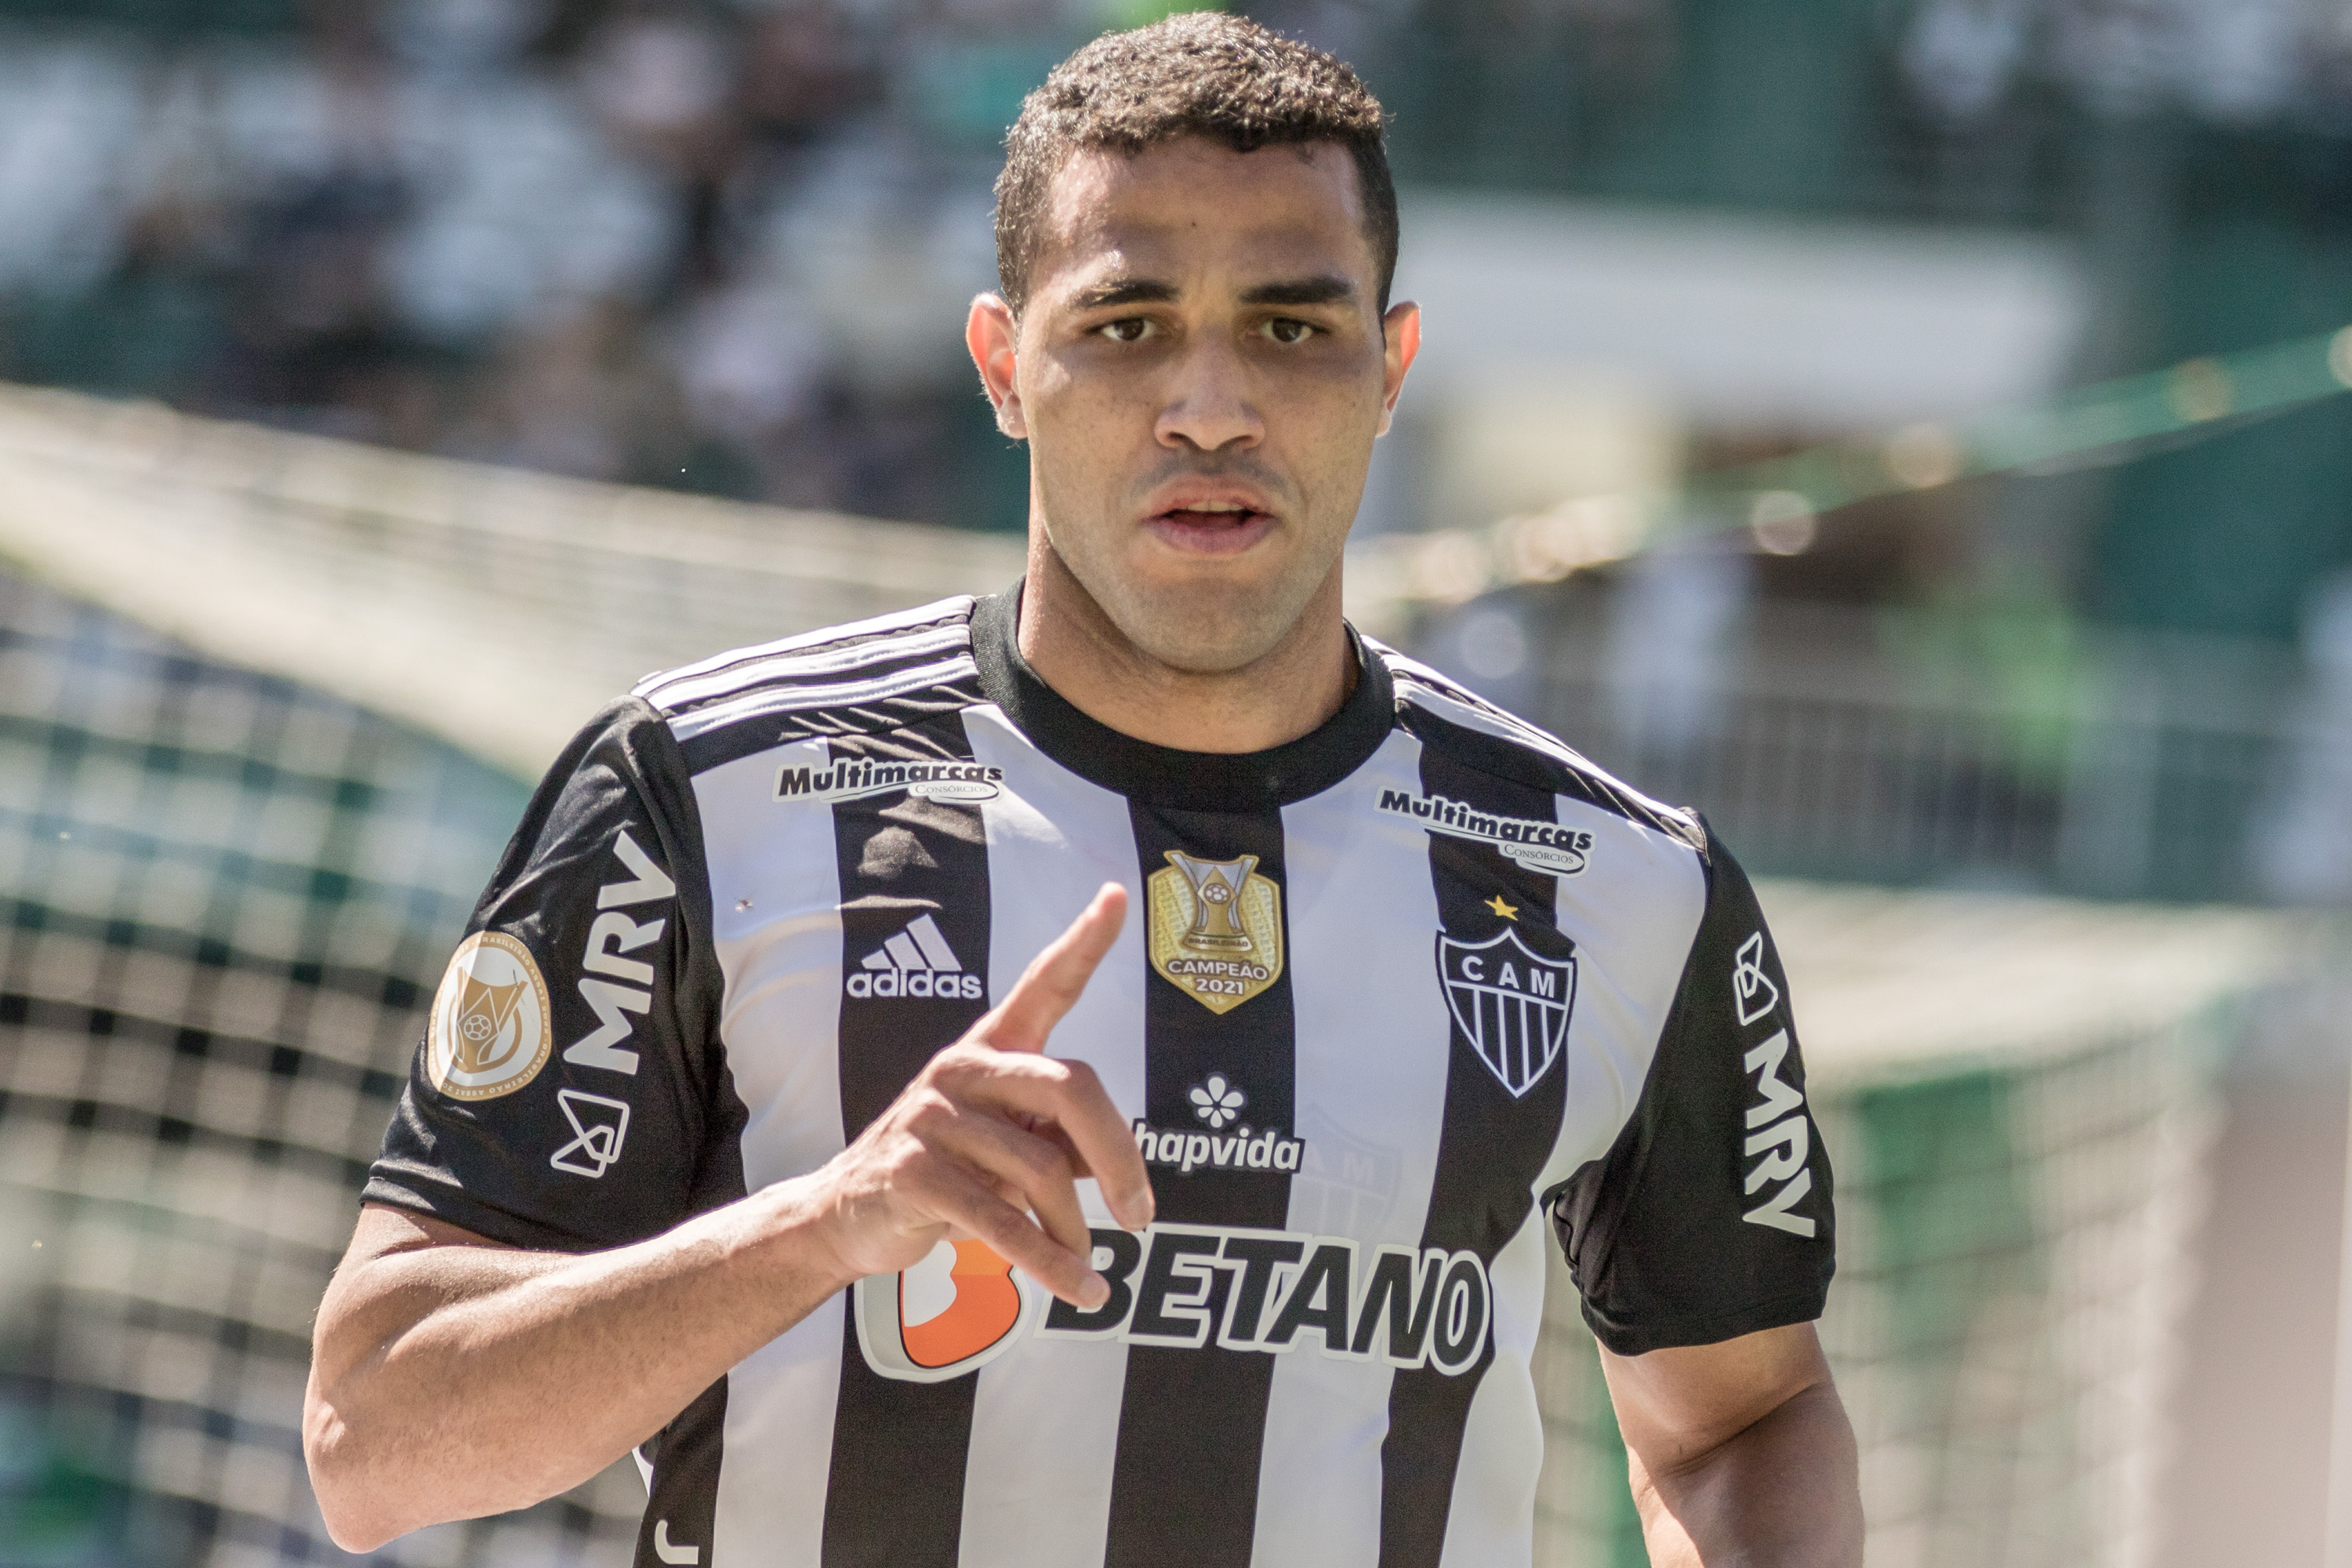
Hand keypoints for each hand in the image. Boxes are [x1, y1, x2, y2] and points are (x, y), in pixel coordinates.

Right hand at [812, 883, 1152, 1308]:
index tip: (1119, 895)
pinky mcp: (912, 1170)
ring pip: (1041, 1171)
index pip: (1045, 983)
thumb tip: (1120, 1171)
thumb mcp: (1007, 1149)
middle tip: (1141, 1215)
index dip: (1085, 941)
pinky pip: (1002, 1221)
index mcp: (993, 1050)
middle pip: (1072, 1089)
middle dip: (1120, 1157)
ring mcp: (932, 1115)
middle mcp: (963, 1067)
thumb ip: (1059, 1143)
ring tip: (1088, 1265)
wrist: (843, 1216)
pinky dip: (1049, 1263)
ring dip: (1073, 1232)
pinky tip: (1079, 1288)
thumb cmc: (947, 1174)